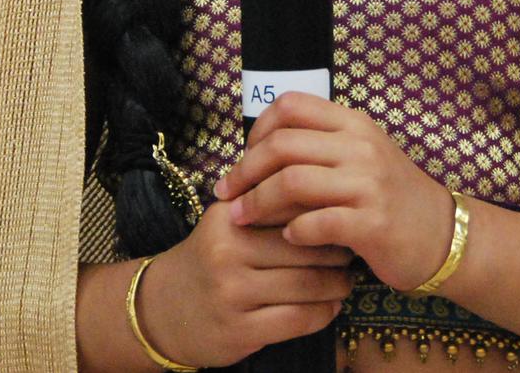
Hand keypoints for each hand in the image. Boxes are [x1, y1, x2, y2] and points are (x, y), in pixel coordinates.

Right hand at [136, 190, 355, 367]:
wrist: (165, 308)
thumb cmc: (211, 258)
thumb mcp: (229, 222)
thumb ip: (268, 203)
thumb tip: (327, 189)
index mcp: (228, 218)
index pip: (290, 206)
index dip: (324, 211)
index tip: (345, 214)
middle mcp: (226, 253)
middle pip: (303, 247)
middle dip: (337, 250)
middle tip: (353, 249)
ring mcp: (232, 293)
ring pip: (306, 285)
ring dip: (337, 284)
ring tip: (347, 279)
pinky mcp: (239, 330)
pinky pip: (297, 319)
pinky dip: (324, 313)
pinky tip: (332, 307)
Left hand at [216, 91, 457, 294]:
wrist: (441, 234)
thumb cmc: (389, 196)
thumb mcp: (359, 156)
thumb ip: (318, 147)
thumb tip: (257, 151)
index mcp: (353, 123)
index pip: (289, 107)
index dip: (255, 130)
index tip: (243, 158)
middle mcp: (360, 146)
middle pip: (281, 145)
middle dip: (244, 170)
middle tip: (226, 192)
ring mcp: (368, 184)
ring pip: (291, 182)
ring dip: (257, 203)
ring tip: (241, 218)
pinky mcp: (372, 223)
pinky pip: (315, 223)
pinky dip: (293, 231)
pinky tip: (289, 237)